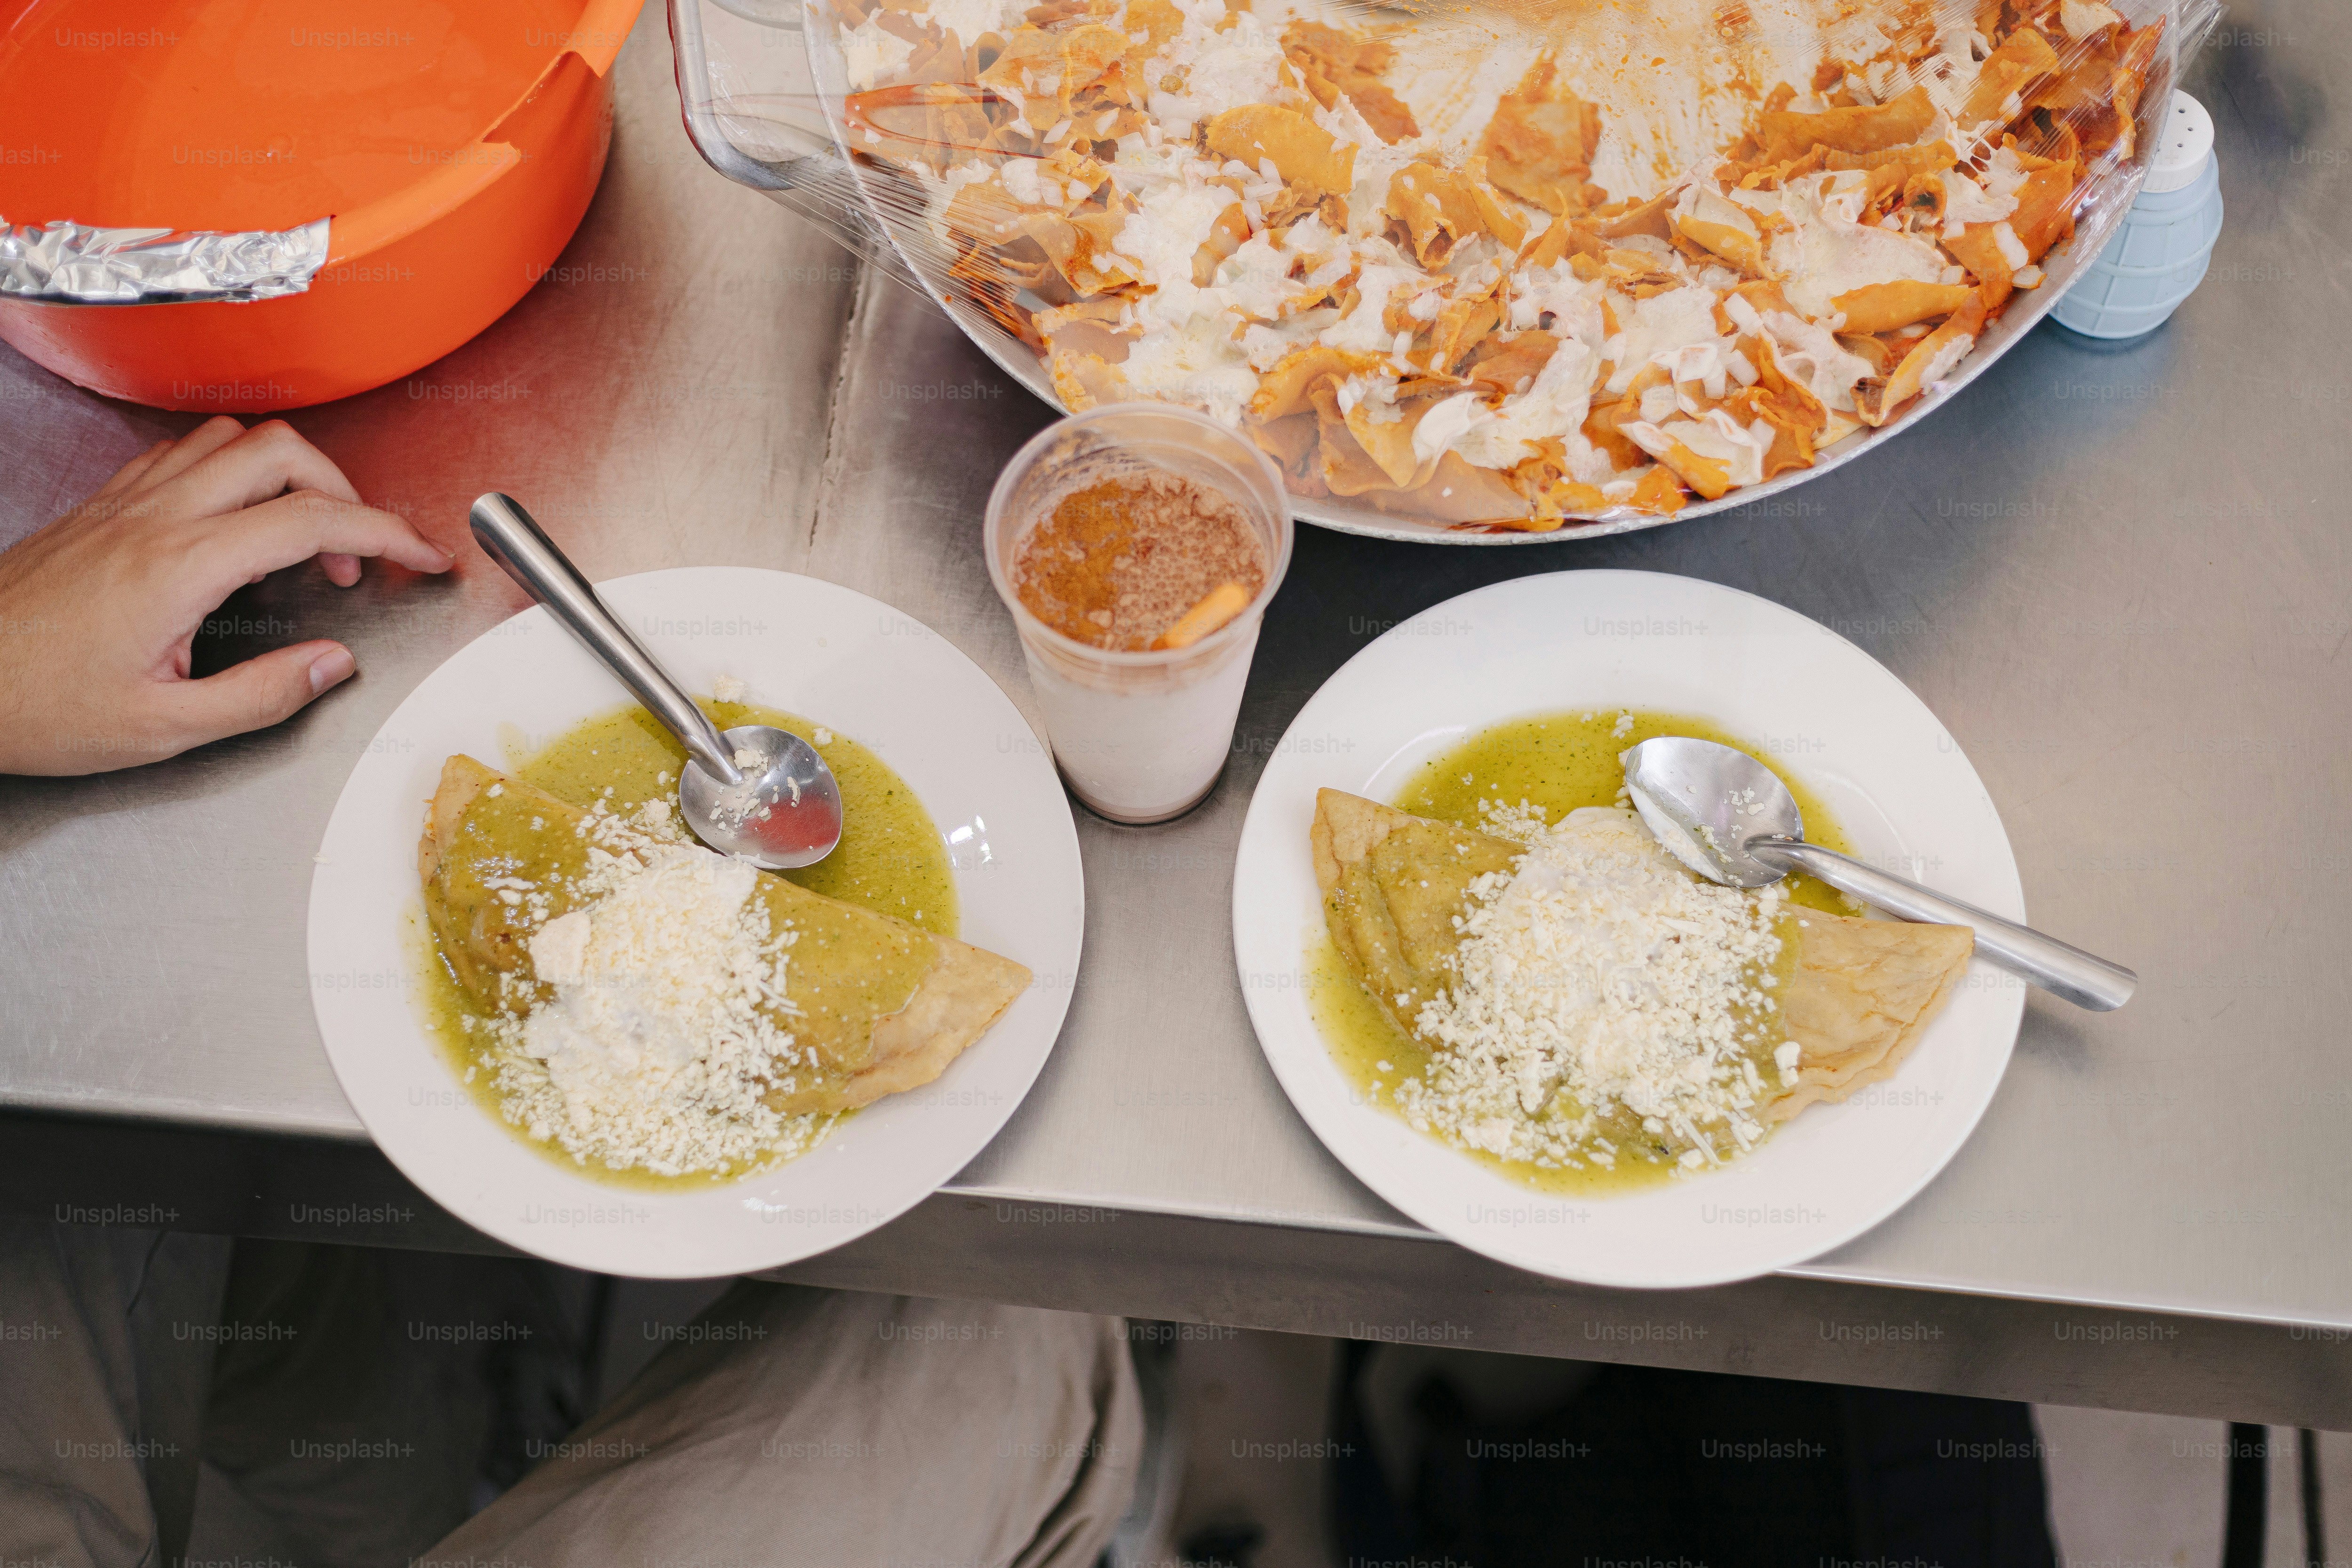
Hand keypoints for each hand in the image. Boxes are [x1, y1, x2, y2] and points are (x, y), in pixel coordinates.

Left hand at [0, 416, 453, 775]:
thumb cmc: (39, 704)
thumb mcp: (163, 729)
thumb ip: (260, 696)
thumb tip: (331, 664)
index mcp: (180, 568)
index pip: (312, 521)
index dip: (387, 534)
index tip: (421, 557)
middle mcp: (156, 518)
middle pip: (282, 452)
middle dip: (345, 493)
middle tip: (359, 554)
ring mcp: (126, 503)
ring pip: (234, 440)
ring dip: (290, 475)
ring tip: (303, 540)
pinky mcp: (103, 506)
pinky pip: (186, 454)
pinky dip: (235, 473)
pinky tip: (238, 525)